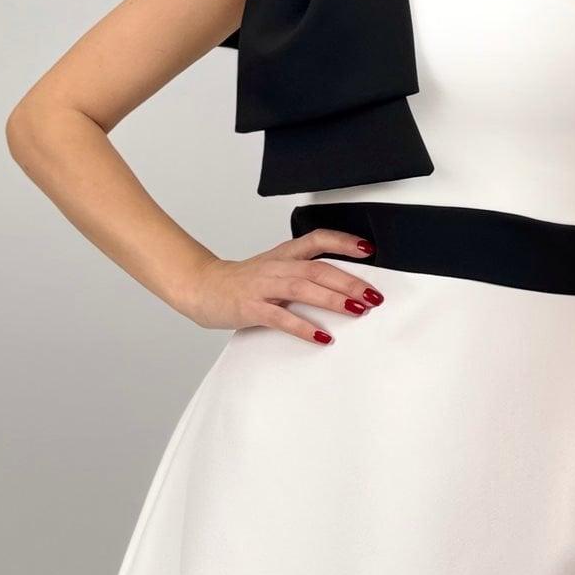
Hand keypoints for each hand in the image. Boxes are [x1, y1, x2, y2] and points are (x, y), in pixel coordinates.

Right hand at [176, 228, 383, 340]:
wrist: (201, 286)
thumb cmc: (241, 281)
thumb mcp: (274, 269)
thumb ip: (303, 273)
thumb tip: (342, 285)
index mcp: (284, 254)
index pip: (317, 239)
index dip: (343, 241)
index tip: (368, 249)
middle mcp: (276, 267)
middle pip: (318, 268)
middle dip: (349, 281)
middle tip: (374, 295)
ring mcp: (263, 286)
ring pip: (303, 288)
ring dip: (333, 299)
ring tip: (358, 309)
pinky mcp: (251, 308)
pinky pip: (281, 317)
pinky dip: (303, 326)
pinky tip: (322, 336)